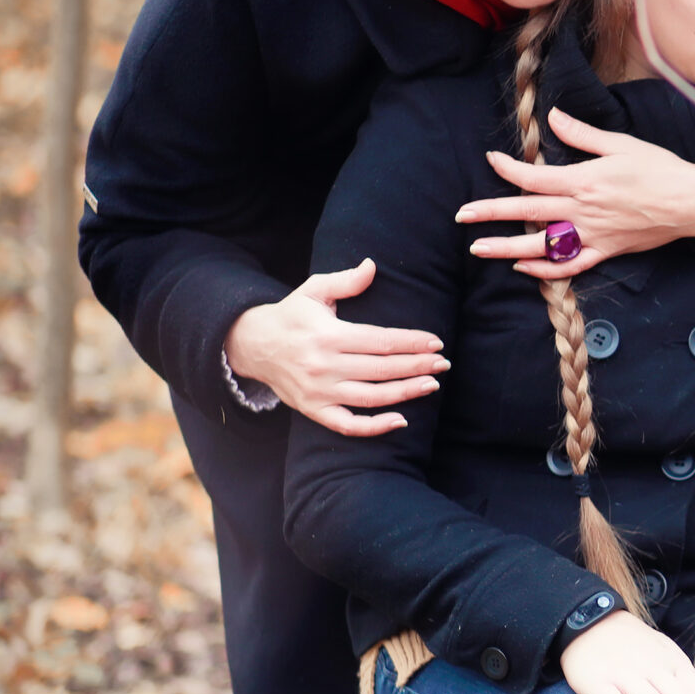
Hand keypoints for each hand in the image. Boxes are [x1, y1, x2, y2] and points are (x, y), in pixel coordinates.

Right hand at [224, 260, 446, 437]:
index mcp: (328, 335)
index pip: (380, 341)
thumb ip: (345, 281)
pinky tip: (401, 420)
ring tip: (432, 385)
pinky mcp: (313, 410)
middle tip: (444, 364)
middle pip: (381, 369)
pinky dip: (374, 427)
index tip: (436, 343)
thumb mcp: (313, 291)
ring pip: (371, 397)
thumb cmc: (290, 315)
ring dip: (406, 393)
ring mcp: (318, 392)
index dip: (411, 342)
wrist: (250, 344)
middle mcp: (324, 366)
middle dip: (417, 367)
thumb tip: (372, 266)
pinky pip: (348, 425)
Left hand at [457, 108, 694, 278]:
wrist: (692, 202)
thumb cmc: (660, 169)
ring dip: (506, 247)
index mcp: (583, 180)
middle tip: (461, 215)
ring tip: (479, 249)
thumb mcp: (620, 143)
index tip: (491, 160)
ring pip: (541, 245)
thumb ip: (582, 134)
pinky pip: (570, 265)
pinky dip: (545, 268)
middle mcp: (582, 210)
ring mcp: (593, 234)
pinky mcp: (607, 250)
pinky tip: (524, 266)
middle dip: (490, 213)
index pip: (532, 177)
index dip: (507, 169)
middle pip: (526, 212)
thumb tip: (553, 118)